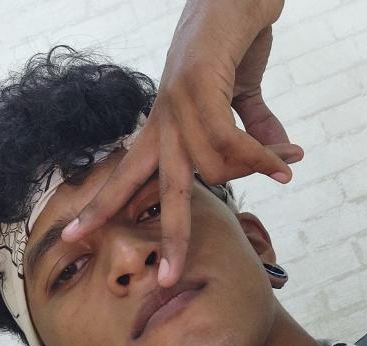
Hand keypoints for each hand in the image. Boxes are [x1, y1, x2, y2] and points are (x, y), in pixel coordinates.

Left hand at [61, 0, 302, 287]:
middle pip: (153, 186)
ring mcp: (175, 101)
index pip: (130, 174)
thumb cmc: (233, 45)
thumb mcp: (245, 97)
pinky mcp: (195, 83)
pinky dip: (259, 155)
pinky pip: (229, 140)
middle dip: (163, 235)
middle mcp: (162, 119)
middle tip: (163, 279)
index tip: (78, 236)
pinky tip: (283, 161)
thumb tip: (289, 165)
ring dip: (253, 171)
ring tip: (285, 170)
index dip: (104, 206)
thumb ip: (258, 133)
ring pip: (207, 166)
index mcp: (163, 126)